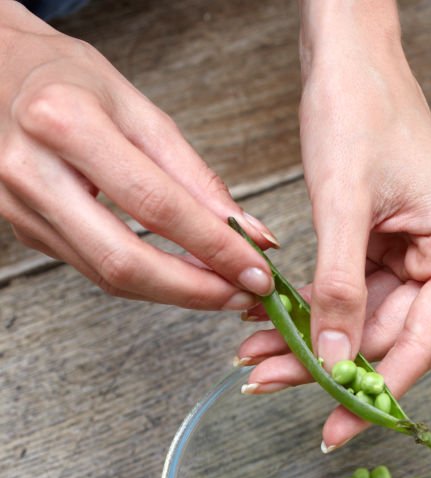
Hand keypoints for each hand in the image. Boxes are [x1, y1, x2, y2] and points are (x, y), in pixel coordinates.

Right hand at [0, 1, 277, 307]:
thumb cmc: (63, 78)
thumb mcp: (135, 106)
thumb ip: (194, 175)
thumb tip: (249, 232)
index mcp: (65, 123)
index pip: (155, 205)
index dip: (213, 248)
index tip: (256, 270)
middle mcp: (33, 172)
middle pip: (126, 261)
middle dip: (194, 290)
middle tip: (242, 296)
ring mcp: (21, 210)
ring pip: (109, 278)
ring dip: (174, 293)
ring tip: (222, 289)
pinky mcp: (24, 232)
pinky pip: (94, 271)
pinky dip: (144, 281)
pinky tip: (178, 277)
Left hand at [238, 1, 430, 448]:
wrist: (347, 52)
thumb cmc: (358, 106)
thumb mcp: (343, 202)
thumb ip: (339, 287)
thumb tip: (335, 363)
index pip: (419, 346)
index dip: (374, 393)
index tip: (335, 430)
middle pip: (382, 340)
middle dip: (322, 364)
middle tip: (263, 381)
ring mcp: (414, 257)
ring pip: (358, 325)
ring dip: (307, 342)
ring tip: (253, 356)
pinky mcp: (383, 249)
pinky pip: (345, 298)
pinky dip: (308, 313)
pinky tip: (267, 325)